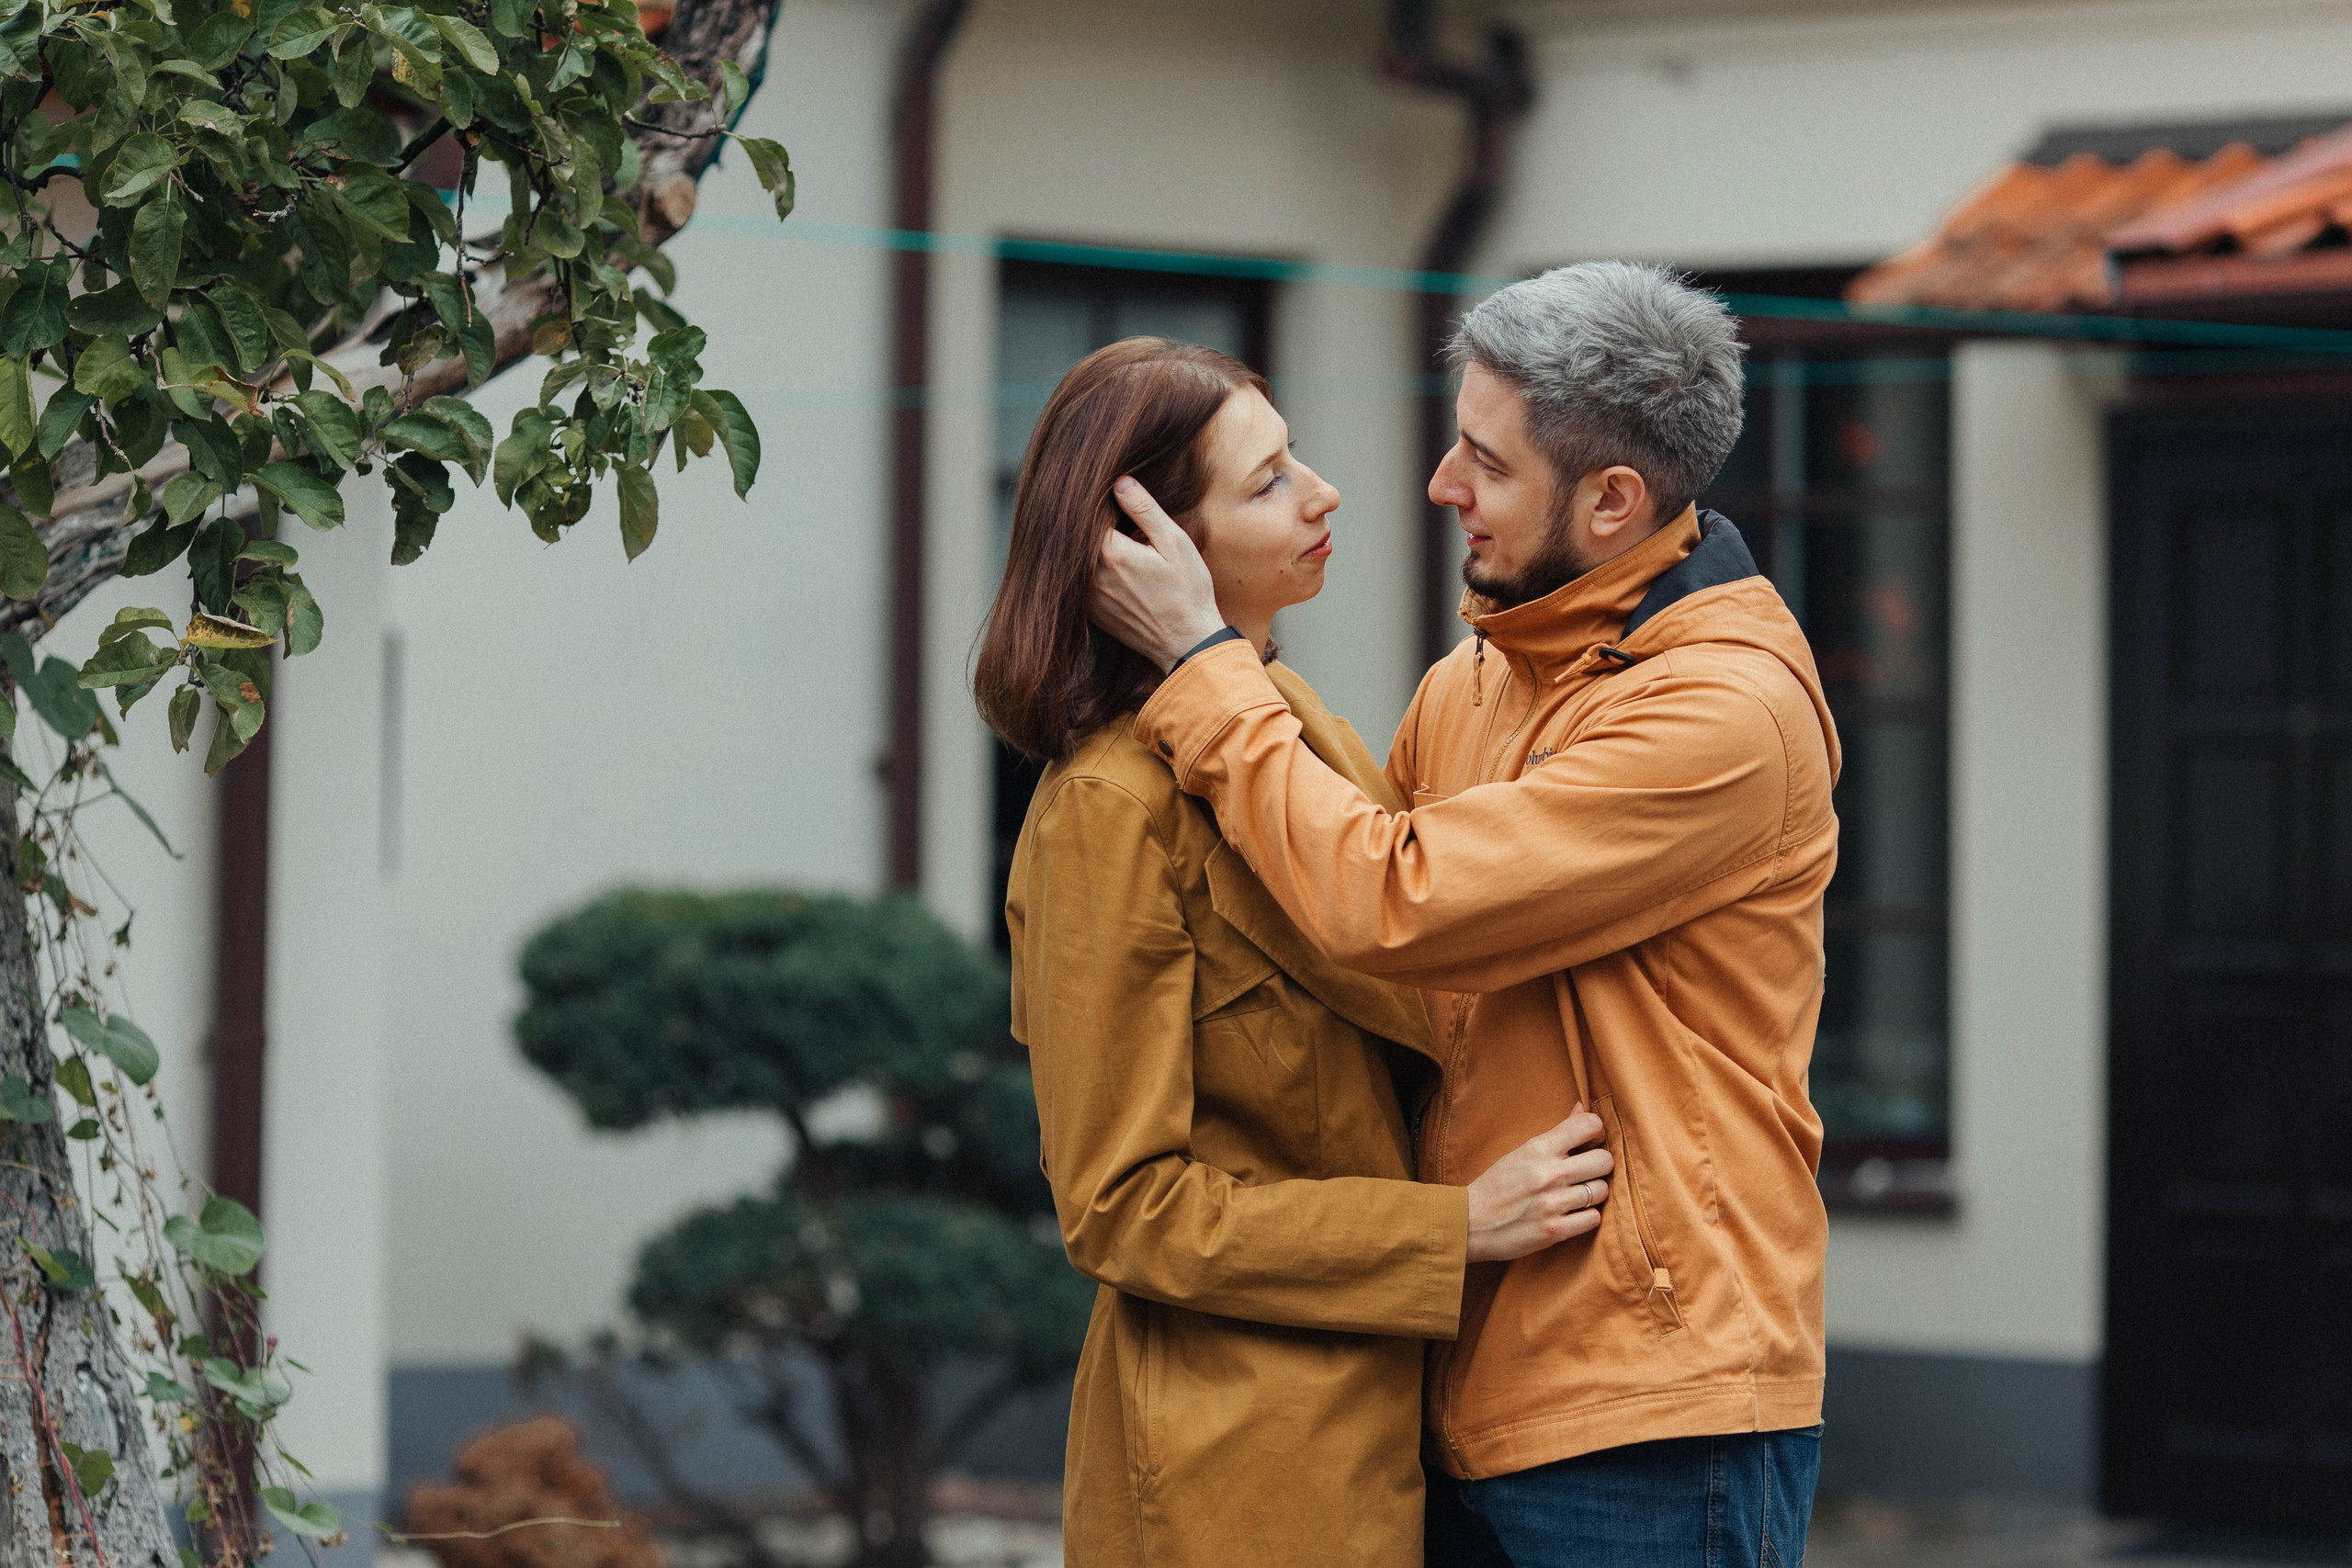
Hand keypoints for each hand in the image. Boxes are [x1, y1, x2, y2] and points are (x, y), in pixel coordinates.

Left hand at [1093, 476, 1227, 670]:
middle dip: (1090, 521)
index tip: (1109, 492)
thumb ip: (1145, 510)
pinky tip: (1107, 564)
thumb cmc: (1188, 592)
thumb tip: (1120, 482)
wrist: (1187, 644)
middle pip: (1078, 536)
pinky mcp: (1091, 612)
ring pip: (1076, 560)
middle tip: (1106, 507)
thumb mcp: (1175, 543)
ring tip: (1110, 534)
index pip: (1089, 514)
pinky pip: (1079, 581)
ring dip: (1087, 545)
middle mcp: (1091, 576)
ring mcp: (1088, 597)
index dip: (1099, 500)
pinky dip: (1087, 568)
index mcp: (1111, 553)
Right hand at [1463, 1106, 1613, 1262]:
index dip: (1597, 1133)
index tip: (1590, 1143)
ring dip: (1594, 1193)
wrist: (1469, 1222)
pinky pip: (1593, 1219)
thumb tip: (1582, 1107)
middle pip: (1604, 1160)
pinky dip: (1587, 1217)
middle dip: (1599, 1165)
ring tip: (1578, 1195)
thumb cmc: (1497, 1185)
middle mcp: (1549, 1173)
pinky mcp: (1555, 1231)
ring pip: (1602, 1191)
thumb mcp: (1523, 1151)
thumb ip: (1557, 1132)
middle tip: (1587, 1172)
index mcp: (1539, 1148)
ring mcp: (1552, 1204)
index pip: (1588, 1125)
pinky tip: (1573, 1214)